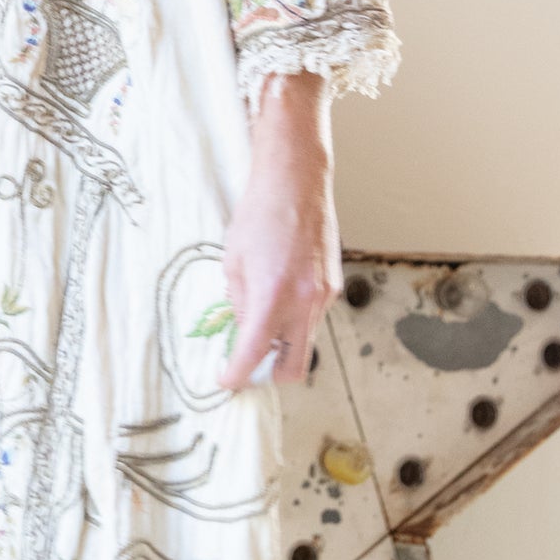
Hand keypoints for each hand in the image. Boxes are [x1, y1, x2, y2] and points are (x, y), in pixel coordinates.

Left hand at [218, 71, 341, 390]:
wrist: (296, 180)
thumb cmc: (258, 213)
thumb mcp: (233, 261)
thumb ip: (239, 303)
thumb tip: (242, 331)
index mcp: (273, 296)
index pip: (254, 355)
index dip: (236, 375)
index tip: (226, 379)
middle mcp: (304, 302)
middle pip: (293, 368)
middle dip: (268, 374)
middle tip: (246, 363)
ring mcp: (324, 295)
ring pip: (304, 343)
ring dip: (282, 344)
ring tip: (259, 320)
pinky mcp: (334, 285)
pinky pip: (312, 318)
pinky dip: (294, 319)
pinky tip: (279, 295)